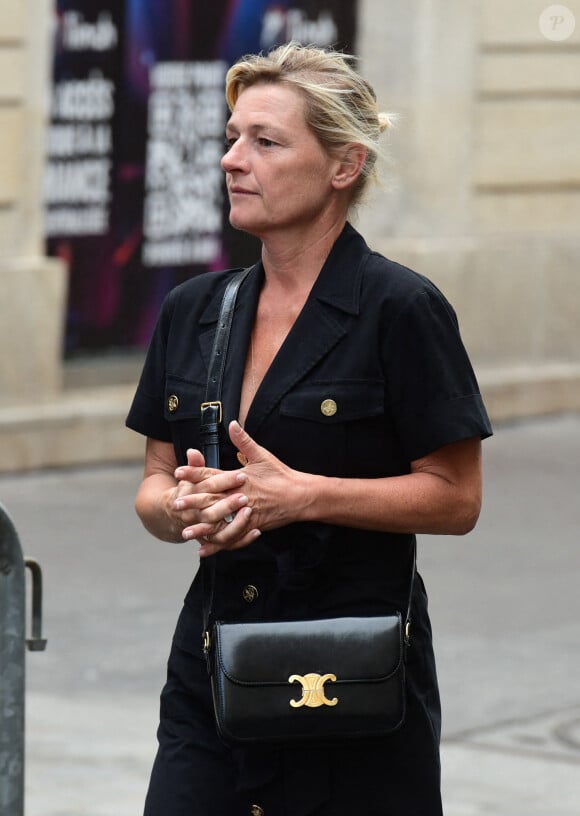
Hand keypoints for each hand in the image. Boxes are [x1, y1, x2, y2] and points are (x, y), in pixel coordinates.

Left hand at [180, 421, 307, 556]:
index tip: (178, 472)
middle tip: (175, 504)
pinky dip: (218, 544)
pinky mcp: (252, 526)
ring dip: (202, 527)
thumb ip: (244, 441)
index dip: (194, 473)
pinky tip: (204, 549)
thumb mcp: (262, 455)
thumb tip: (232, 423)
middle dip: (193, 502)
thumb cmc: (281, 475)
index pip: (213, 474)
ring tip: (185, 531)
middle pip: (212, 499)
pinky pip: (232, 537)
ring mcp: (246, 512)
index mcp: (240, 477)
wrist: (301, 496)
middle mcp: (240, 495)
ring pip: (221, 521)